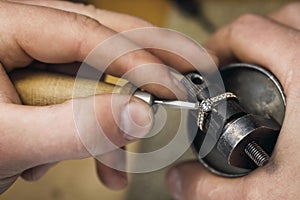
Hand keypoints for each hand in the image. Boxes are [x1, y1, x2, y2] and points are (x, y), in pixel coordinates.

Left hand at [0, 0, 196, 193]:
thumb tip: (140, 114)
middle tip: (178, 92)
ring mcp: (34, 61)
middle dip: (143, 75)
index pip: (87, 33)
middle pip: (101, 45)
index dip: (135, 61)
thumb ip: (74, 127)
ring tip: (112, 168)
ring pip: (93, 80)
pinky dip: (89, 132)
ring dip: (110, 125)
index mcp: (2, 27)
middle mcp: (22, 35)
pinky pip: (79, 98)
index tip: (171, 88)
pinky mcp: (42, 85)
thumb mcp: (7, 140)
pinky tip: (80, 158)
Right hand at [167, 2, 299, 199]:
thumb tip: (179, 181)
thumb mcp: (266, 197)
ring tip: (261, 65)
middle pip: (283, 17)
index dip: (218, 43)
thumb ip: (211, 189)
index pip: (249, 31)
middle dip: (249, 36)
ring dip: (280, 37)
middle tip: (232, 62)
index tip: (206, 63)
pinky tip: (293, 84)